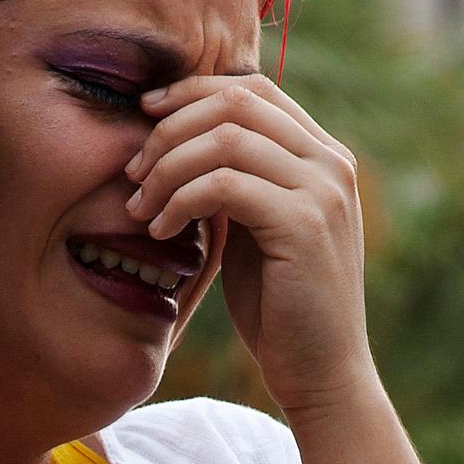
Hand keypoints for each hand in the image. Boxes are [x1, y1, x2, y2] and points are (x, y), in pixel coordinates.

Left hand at [125, 74, 372, 413]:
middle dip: (171, 127)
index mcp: (323, 156)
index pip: (253, 90)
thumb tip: (181, 143)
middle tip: (132, 170)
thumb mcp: (255, 230)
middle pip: (236, 102)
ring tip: (141, 207)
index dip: (193, 92)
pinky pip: (224, 184)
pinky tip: (162, 229)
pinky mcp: (303, 224)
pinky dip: (181, 199)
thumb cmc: (281, 309)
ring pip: (225, 139)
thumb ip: (236, 182)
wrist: (321, 373)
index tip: (145, 116)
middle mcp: (330, 163)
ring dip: (168, 167)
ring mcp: (322, 191)